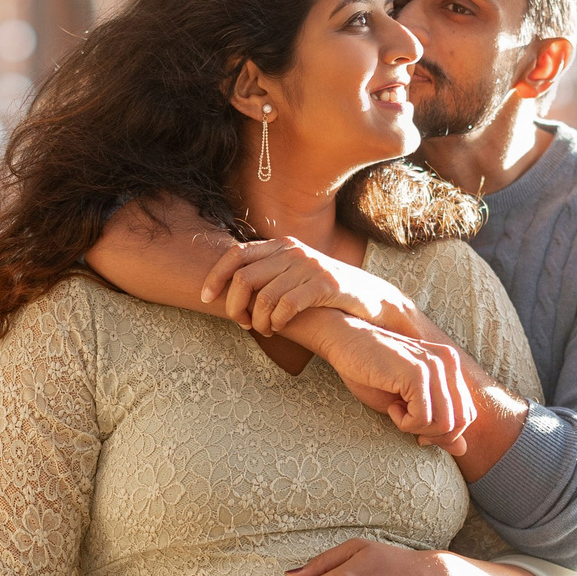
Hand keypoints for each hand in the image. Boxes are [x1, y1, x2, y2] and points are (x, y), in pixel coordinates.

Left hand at [202, 238, 420, 336]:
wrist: (370, 296)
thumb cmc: (325, 290)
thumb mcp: (295, 273)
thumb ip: (268, 273)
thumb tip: (230, 287)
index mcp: (281, 245)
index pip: (235, 254)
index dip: (215, 276)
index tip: (206, 297)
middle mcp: (292, 251)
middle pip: (244, 278)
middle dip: (235, 306)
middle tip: (243, 324)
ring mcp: (309, 266)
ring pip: (263, 297)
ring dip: (258, 321)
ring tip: (264, 330)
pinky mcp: (324, 285)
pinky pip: (287, 306)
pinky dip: (277, 322)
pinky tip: (280, 328)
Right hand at [287, 313, 478, 452]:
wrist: (343, 342)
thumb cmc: (371, 372)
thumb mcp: (408, 403)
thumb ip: (438, 422)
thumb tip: (463, 450)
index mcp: (450, 365)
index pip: (466, 413)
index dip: (443, 432)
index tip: (417, 429)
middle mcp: (448, 362)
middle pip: (460, 421)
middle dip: (432, 433)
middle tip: (406, 421)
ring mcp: (434, 365)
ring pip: (445, 423)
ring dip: (417, 428)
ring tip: (396, 411)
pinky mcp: (417, 372)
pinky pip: (423, 417)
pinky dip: (404, 422)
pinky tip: (390, 407)